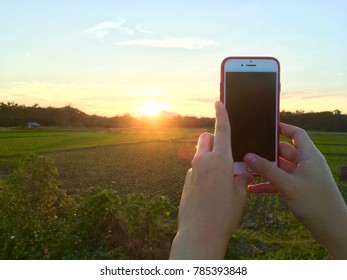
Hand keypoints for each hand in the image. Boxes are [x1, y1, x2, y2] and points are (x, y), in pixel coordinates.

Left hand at [169, 101, 250, 258]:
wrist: (199, 233)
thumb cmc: (223, 214)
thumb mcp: (240, 194)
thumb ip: (240, 177)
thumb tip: (241, 171)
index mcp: (220, 160)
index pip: (221, 130)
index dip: (221, 114)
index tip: (218, 102)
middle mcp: (203, 161)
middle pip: (206, 138)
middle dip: (214, 140)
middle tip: (224, 154)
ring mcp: (192, 171)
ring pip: (200, 155)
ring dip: (209, 158)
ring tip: (220, 178)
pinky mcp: (186, 181)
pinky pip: (196, 169)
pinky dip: (204, 173)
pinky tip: (210, 191)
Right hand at [244, 123, 346, 258]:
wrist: (331, 229)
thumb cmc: (315, 204)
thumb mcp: (287, 184)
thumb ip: (267, 170)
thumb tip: (248, 156)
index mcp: (309, 156)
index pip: (296, 134)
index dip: (283, 128)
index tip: (267, 126)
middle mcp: (306, 164)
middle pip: (284, 151)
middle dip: (266, 152)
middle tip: (248, 150)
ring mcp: (301, 177)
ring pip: (279, 168)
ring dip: (265, 169)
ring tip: (246, 169)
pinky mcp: (297, 189)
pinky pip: (279, 182)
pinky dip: (268, 184)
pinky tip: (253, 188)